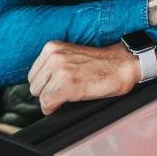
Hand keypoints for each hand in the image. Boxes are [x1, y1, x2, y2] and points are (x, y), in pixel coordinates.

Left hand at [28, 41, 149, 114]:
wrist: (123, 64)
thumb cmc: (101, 63)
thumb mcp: (71, 55)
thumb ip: (53, 64)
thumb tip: (40, 84)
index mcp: (52, 47)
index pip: (33, 75)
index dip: (46, 84)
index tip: (59, 84)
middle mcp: (54, 56)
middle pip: (34, 87)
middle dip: (48, 92)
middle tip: (67, 89)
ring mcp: (60, 70)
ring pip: (40, 97)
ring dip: (53, 99)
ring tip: (71, 93)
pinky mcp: (67, 84)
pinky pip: (48, 104)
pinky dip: (55, 108)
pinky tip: (70, 100)